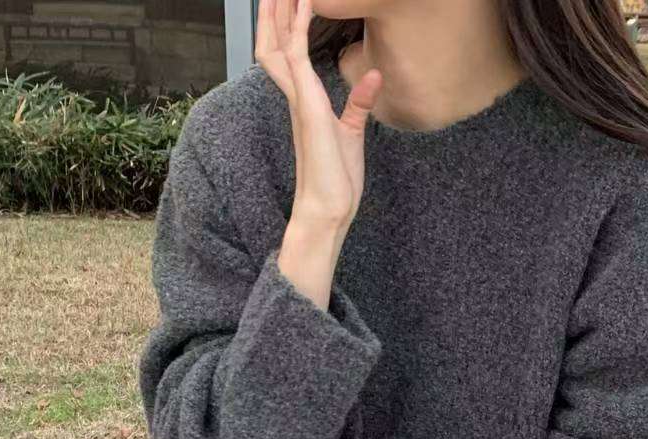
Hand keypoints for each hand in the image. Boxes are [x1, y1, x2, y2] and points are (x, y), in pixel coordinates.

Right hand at [256, 0, 381, 233]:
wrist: (328, 209)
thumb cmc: (336, 181)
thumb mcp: (351, 133)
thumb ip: (358, 103)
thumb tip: (373, 76)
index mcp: (304, 102)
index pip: (286, 54)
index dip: (286, 25)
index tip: (291, 0)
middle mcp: (295, 97)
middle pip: (273, 43)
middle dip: (274, 12)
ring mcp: (299, 99)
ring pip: (277, 42)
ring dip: (278, 12)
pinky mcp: (307, 104)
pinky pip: (296, 55)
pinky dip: (299, 26)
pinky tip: (306, 3)